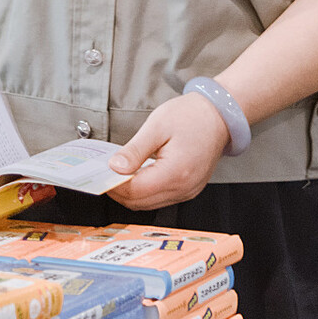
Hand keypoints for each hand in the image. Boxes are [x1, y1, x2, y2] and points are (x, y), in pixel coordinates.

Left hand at [107, 93, 230, 211]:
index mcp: (176, 173)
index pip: (135, 191)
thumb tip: (114, 168)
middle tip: (103, 173)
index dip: (113, 185)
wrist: (219, 115)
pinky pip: (160, 198)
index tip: (98, 174)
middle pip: (140, 202)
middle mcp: (183, 188)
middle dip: (118, 191)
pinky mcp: (189, 189)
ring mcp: (188, 191)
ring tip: (117, 174)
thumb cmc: (191, 115)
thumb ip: (135, 150)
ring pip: (149, 203)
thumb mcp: (157, 126)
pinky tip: (136, 176)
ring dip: (130, 193)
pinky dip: (144, 191)